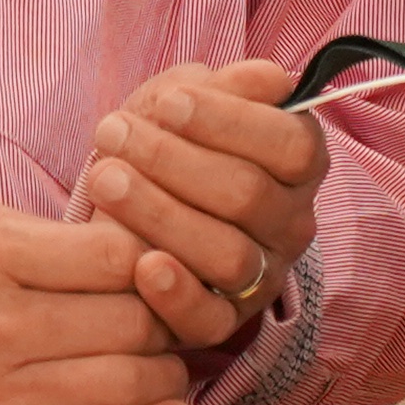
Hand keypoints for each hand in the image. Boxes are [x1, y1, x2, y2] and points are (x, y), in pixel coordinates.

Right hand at [0, 204, 193, 404]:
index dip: (151, 259)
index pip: (116, 256)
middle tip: (164, 317)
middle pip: (133, 321)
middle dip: (165, 316)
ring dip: (167, 373)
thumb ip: (41, 235)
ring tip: (165, 362)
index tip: (150, 265)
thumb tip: (129, 249)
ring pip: (129, 383)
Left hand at [84, 58, 325, 350]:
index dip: (229, 122)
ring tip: (105, 179)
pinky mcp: (219, 322)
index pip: (290, 145)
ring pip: (228, 254)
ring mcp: (260, 277)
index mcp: (299, 165)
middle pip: (249, 196)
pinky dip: (177, 294)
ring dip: (160, 213)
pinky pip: (209, 319)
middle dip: (174, 161)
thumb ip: (231, 86)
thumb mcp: (193, 99)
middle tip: (115, 134)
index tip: (168, 103)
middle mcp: (291, 224)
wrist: (129, 196)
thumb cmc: (169, 139)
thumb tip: (272, 82)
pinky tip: (142, 264)